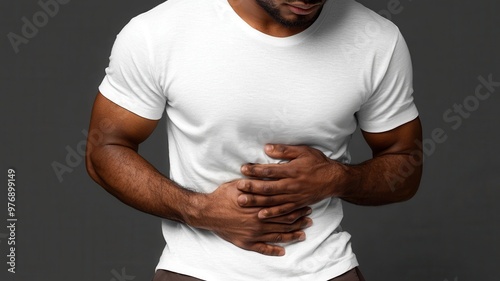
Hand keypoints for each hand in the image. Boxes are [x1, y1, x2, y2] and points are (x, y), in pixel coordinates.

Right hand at [196, 180, 312, 255]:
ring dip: (292, 235)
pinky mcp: (246, 242)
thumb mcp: (241, 184)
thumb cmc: (223, 196)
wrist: (207, 211)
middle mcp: (260, 221)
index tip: (306, 205)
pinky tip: (282, 252)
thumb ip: (257, 183)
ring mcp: (254, 234)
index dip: (297, 207)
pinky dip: (274, 251)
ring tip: (303, 234)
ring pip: (278, 235)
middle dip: (299, 220)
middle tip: (309, 219)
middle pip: (284, 222)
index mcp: (260, 206)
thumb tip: (271, 177)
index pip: (284, 207)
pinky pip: (263, 249)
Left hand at [238, 144, 343, 218]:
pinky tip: (260, 215)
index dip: (255, 170)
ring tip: (242, 201)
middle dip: (251, 187)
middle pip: (268, 187)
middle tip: (238, 187)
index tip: (243, 168)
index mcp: (292, 170)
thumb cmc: (318, 163)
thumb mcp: (303, 151)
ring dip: (256, 201)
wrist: (334, 179)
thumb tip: (266, 148)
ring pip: (272, 200)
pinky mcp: (297, 204)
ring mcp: (294, 196)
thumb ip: (284, 150)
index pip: (269, 170)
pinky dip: (272, 214)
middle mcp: (292, 185)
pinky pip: (283, 211)